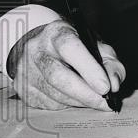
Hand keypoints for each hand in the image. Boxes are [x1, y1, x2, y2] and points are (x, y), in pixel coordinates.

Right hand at [7, 20, 125, 109]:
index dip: (89, 69)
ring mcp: (25, 70)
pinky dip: (68, 105)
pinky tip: (76, 98)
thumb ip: (110, 62)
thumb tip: (114, 84)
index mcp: (56, 32)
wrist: (40, 46)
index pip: (70, 48)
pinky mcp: (22, 89)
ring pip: (55, 95)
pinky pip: (49, 105)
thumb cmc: (74, 47)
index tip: (106, 87)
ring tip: (96, 101)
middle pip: (58, 76)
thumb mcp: (95, 46)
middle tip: (106, 103)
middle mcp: (36, 49)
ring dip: (80, 102)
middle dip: (85, 94)